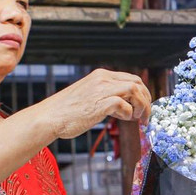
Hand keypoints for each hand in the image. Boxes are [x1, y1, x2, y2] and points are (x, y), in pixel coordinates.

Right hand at [36, 69, 152, 139]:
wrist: (49, 117)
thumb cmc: (68, 111)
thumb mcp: (90, 96)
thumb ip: (107, 96)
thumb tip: (126, 106)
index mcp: (101, 75)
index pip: (132, 79)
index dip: (143, 93)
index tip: (144, 106)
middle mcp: (102, 79)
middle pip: (137, 83)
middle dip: (146, 100)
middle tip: (146, 115)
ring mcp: (101, 90)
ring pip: (134, 90)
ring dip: (141, 106)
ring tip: (137, 118)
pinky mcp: (99, 103)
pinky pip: (124, 104)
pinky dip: (128, 113)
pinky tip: (122, 119)